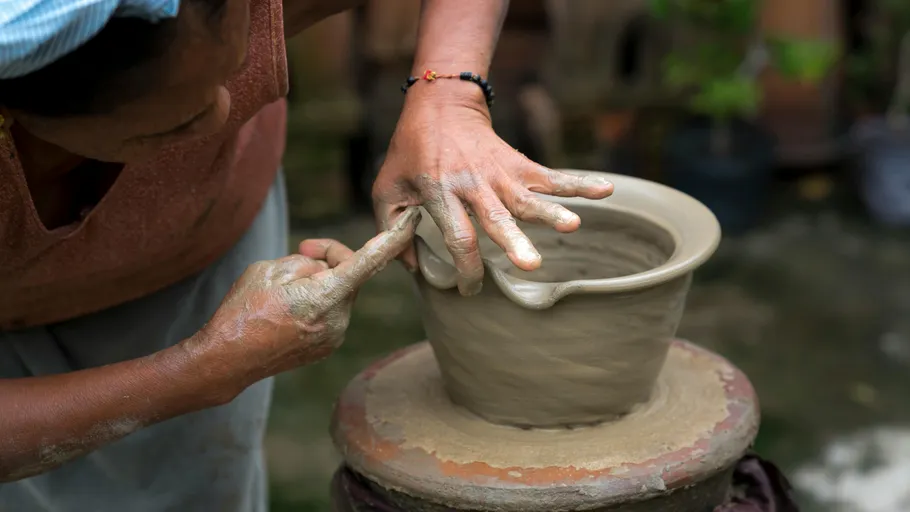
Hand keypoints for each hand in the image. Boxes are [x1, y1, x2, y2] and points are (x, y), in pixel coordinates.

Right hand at [191, 208, 419, 398]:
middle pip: (350, 273)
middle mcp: (338, 319)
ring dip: (323, 282)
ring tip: (286, 291)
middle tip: (303, 250)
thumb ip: (307, 262)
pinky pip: (334, 311)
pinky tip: (290, 310)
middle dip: (331, 258)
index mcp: (324, 297)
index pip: (369, 261)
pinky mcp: (329, 346)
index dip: (394, 238)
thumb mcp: (269, 269)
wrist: (226, 361)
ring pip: (341, 292)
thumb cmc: (242, 311)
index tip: (415, 221)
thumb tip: (326, 267)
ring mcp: (335, 336)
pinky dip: (320, 301)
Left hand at [372, 83, 613, 295]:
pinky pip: (551, 176)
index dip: (465, 267)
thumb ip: (392, 230)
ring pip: (528, 196)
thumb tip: (412, 268)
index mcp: (439, 192)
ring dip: (552, 211)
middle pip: (497, 217)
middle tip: (531, 266)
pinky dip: (579, 183)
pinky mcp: (518, 164)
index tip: (471, 289)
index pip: (457, 235)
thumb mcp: (387, 190)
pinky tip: (606, 191)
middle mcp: (473, 184)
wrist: (440, 107)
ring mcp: (499, 173)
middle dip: (515, 241)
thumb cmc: (409, 155)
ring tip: (574, 226)